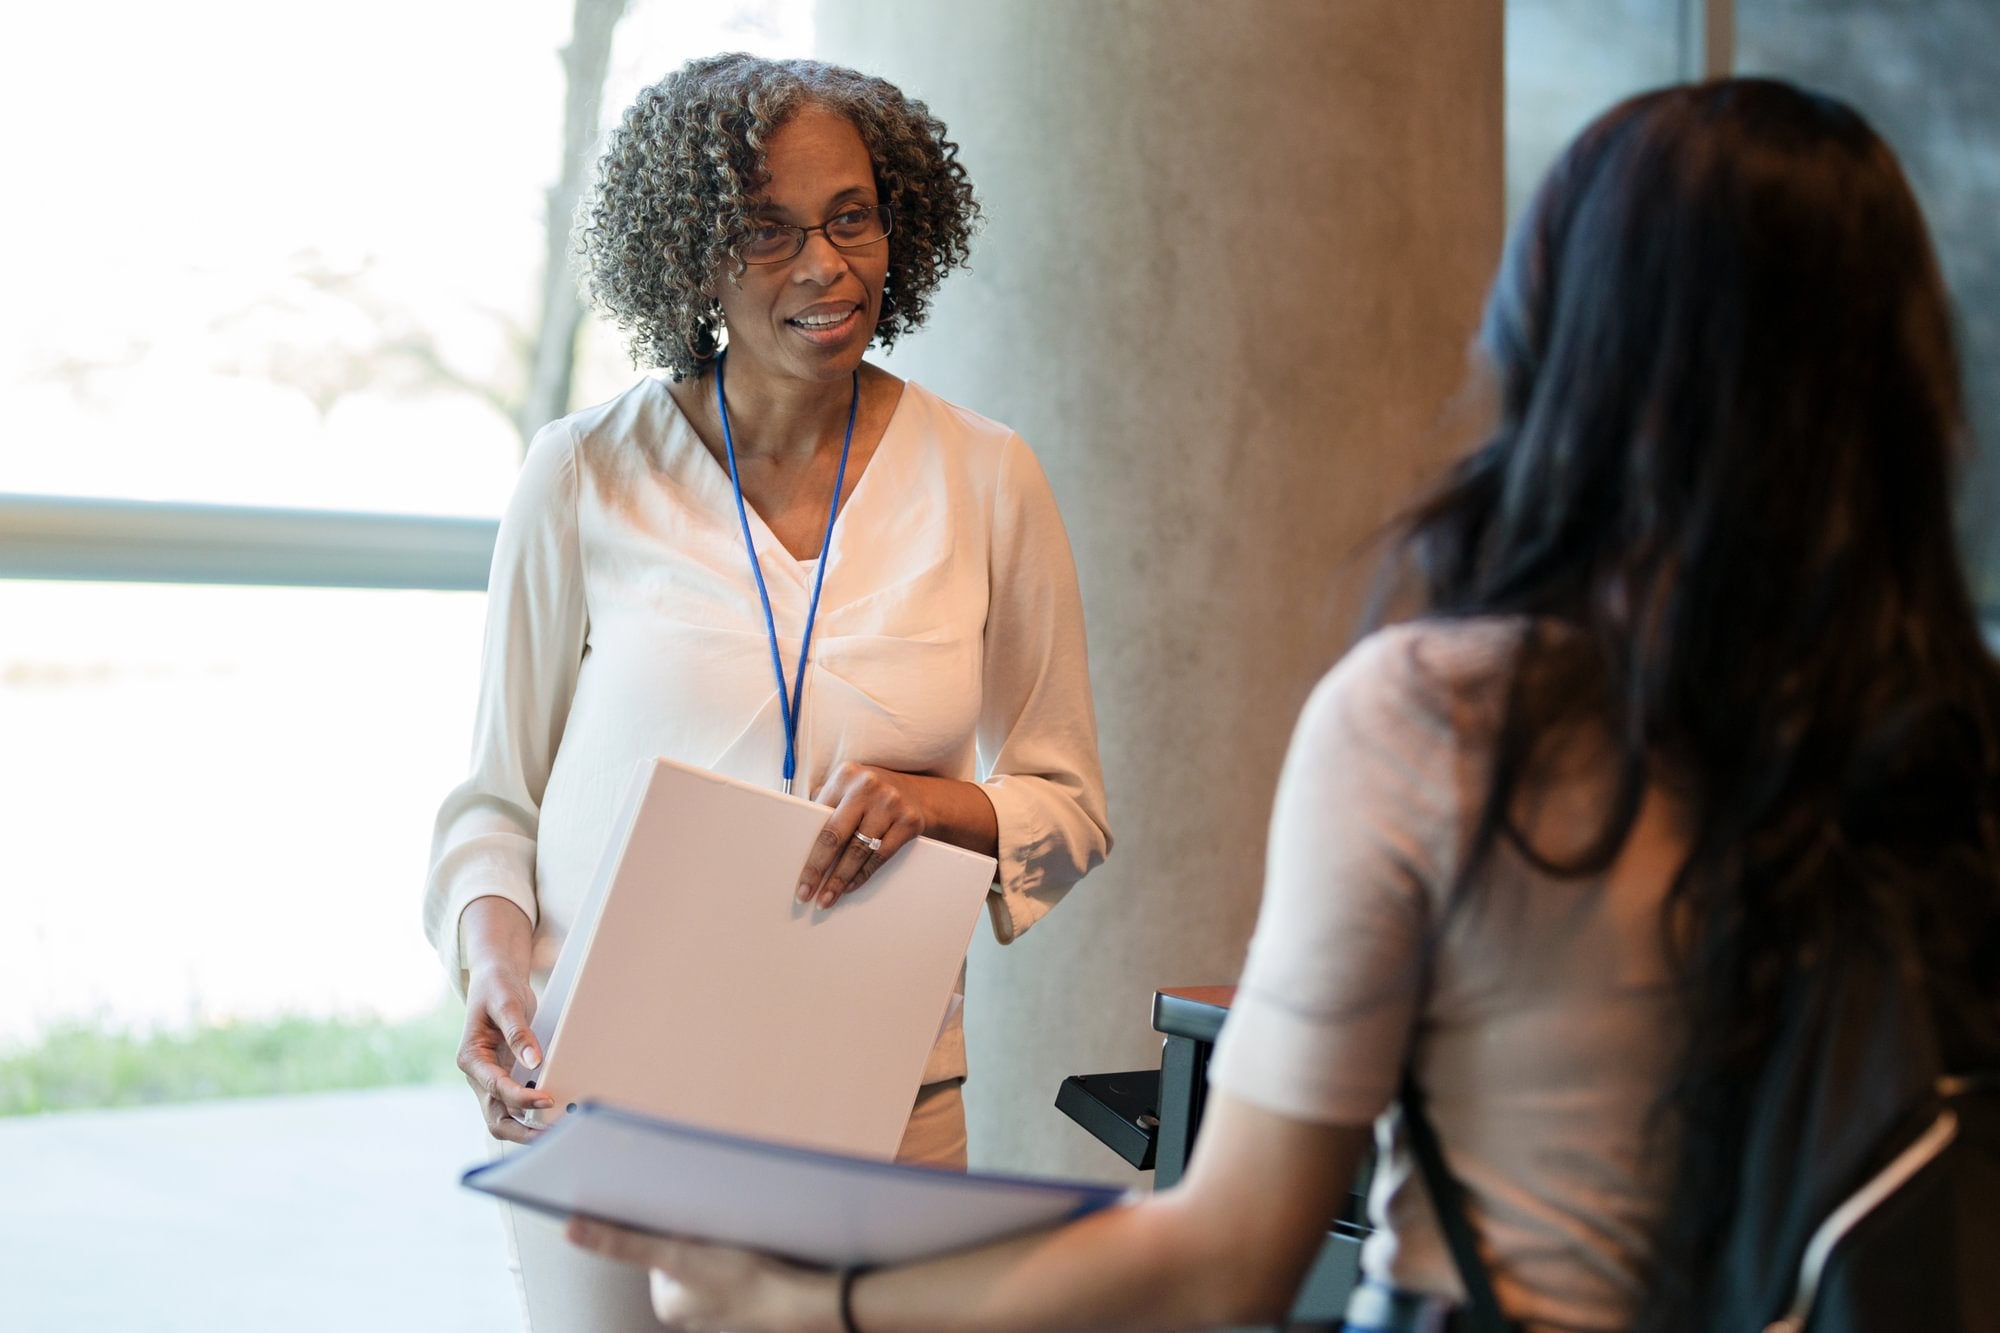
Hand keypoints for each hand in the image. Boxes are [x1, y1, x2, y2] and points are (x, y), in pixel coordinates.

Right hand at [458, 961, 553, 1142]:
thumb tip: (534, 1061)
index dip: (522, 1097)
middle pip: (496, 1117)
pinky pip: (515, 1104)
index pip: (497, 1088)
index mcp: (471, 1058)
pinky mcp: (505, 1078)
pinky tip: (553, 1115)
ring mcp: (491, 1080)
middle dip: (522, 1131)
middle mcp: (478, 1075)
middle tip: (553, 1135)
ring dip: (528, 1128)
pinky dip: (531, 1113)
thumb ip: (518, 1033)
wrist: (495, 979)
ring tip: (557, 1131)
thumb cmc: (496, 988)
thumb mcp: (506, 1003)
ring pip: (504, 1117)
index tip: (547, 1099)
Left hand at [566, 1218, 837, 1331]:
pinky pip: (735, 1271)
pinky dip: (741, 1258)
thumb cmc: (738, 1278)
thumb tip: (572, 1231)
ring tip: (737, 1242)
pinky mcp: (746, 1300)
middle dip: (697, 1237)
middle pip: (683, 1253)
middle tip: (718, 1232)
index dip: (674, 1230)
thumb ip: (623, 1243)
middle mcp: (689, 1312)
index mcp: (668, 1304)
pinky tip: (753, 1254)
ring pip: (710, 1260)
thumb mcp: (675, 1255)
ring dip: (720, 1245)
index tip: (692, 1227)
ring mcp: (720, 1308)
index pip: (657, 1248)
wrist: (796, 1298)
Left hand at [797, 762, 925, 909]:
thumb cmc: (872, 796)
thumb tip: (798, 844)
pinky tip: (851, 886)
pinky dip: (863, 874)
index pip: (820, 821)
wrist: (921, 794)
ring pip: (859, 851)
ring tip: (828, 897)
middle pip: (836, 837)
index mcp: (846, 775)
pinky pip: (881, 856)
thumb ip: (826, 805)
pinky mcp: (909, 821)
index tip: (800, 880)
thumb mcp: (848, 789)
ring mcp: (891, 803)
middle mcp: (868, 786)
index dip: (809, 855)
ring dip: (841, 879)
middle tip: (808, 895)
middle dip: (819, 870)